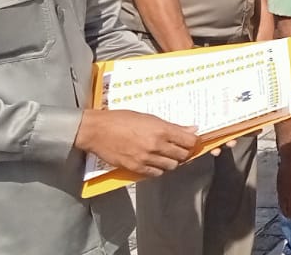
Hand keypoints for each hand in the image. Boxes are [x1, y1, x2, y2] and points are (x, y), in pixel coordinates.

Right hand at [74, 109, 198, 177]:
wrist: (97, 130)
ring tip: (164, 154)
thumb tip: (192, 129)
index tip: (191, 141)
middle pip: (183, 155)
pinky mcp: (136, 168)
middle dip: (183, 152)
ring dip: (171, 161)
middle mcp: (156, 145)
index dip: (193, 142)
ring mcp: (146, 158)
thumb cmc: (121, 119)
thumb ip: (171, 125)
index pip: (189, 141)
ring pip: (171, 166)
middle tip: (178, 148)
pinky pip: (156, 173)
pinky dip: (158, 168)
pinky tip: (154, 161)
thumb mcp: (148, 117)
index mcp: (161, 129)